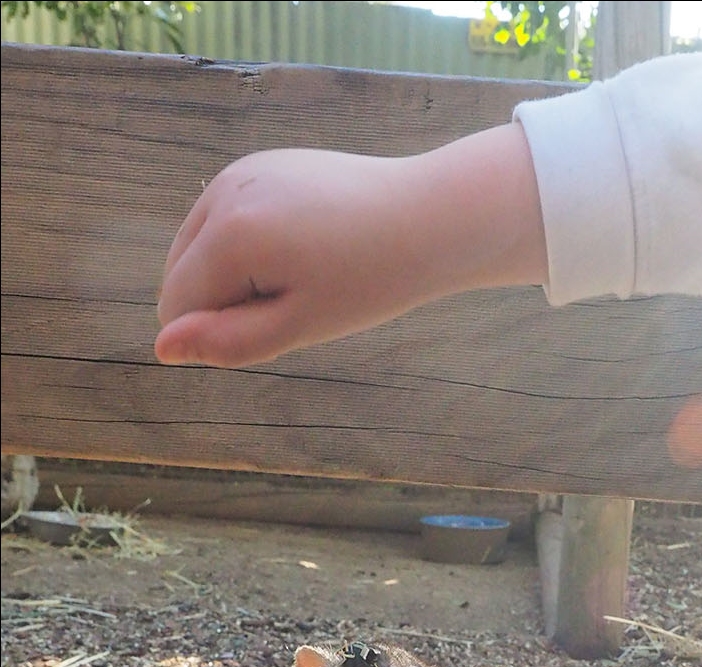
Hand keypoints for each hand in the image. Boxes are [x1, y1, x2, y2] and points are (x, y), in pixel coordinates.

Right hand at [155, 127, 546, 367]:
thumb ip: (227, 342)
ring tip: (300, 272)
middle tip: (296, 298)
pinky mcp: (255, 165)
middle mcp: (223, 192)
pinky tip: (299, 247)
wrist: (424, 217)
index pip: (176, 307)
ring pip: (196, 249)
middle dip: (222, 302)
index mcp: (231, 234)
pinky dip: (245, 246)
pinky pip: (221, 222)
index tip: (282, 319)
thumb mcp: (299, 327)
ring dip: (232, 275)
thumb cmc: (369, 281)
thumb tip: (162, 349)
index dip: (220, 331)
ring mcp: (237, 172)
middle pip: (179, 275)